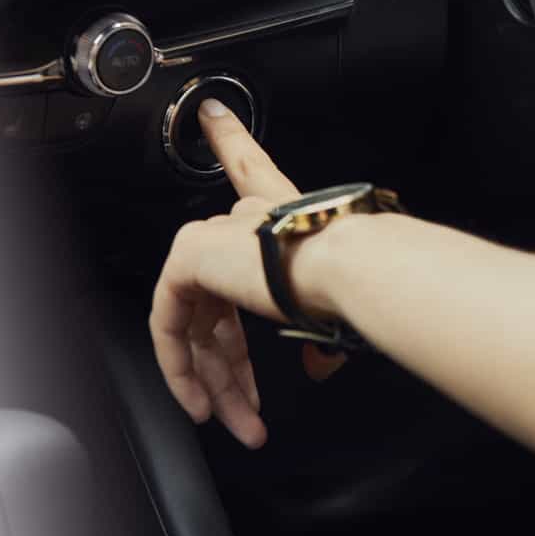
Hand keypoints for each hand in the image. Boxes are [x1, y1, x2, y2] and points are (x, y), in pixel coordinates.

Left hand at [148, 100, 335, 448]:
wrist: (355, 268)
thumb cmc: (365, 277)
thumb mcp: (339, 308)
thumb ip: (319, 335)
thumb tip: (319, 365)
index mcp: (288, 213)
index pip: (254, 168)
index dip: (234, 139)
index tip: (212, 112)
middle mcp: (250, 215)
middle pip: (218, 293)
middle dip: (230, 367)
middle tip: (245, 412)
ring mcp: (216, 233)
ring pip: (196, 320)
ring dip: (214, 383)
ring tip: (231, 423)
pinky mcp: (191, 256)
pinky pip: (169, 323)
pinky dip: (182, 369)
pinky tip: (201, 399)